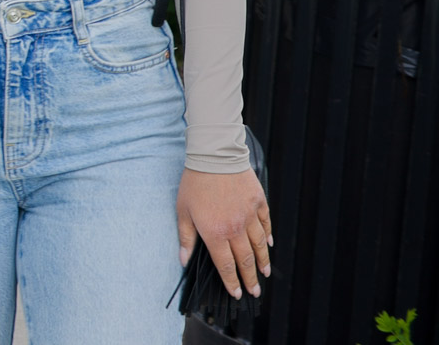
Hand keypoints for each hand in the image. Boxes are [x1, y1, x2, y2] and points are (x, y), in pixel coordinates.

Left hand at [177, 167, 272, 299]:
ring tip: (264, 273)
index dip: (231, 282)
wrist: (215, 157)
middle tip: (254, 292)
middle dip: (250, 279)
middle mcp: (235, 229)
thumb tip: (184, 259)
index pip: (225, 265)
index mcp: (215, 233)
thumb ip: (186, 237)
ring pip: (259, 245)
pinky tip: (268, 245)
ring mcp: (249, 216)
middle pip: (245, 260)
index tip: (236, 293)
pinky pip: (265, 225)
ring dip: (262, 262)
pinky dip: (267, 237)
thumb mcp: (182, 210)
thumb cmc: (194, 182)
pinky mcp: (259, 203)